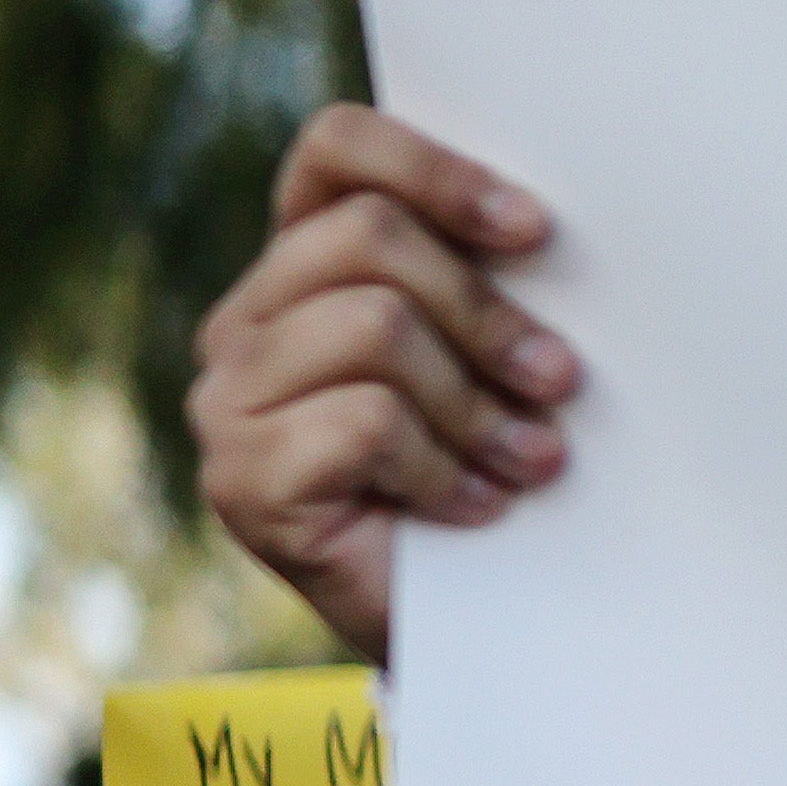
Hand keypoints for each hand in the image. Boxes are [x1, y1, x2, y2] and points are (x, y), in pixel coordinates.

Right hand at [187, 104, 579, 660]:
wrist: (464, 633)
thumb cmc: (485, 476)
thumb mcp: (488, 360)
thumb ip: (484, 280)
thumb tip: (547, 226)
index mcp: (301, 267)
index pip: (337, 152)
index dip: (436, 169)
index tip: (536, 231)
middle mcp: (245, 323)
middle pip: (370, 238)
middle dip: (487, 311)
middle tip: (558, 381)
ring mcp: (227, 402)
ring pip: (373, 326)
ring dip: (475, 402)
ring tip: (529, 459)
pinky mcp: (241, 480)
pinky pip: (365, 422)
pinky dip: (443, 468)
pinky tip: (475, 508)